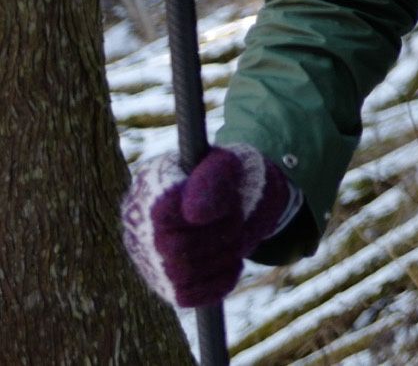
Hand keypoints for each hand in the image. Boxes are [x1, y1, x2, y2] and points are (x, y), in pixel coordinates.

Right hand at [120, 144, 297, 309]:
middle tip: (236, 220)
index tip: (228, 201)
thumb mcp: (228, 165)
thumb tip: (195, 215)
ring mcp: (148, 261)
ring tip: (234, 237)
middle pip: (176, 248)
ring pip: (183, 274)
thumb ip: (212, 178)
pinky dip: (221, 280)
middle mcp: (137, 229)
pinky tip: (232, 261)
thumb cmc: (226, 179)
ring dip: (223, 256)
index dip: (206, 210)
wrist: (234, 201)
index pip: (164, 213)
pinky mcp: (166, 287)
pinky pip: (190, 297)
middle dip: (220, 234)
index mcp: (147, 190)